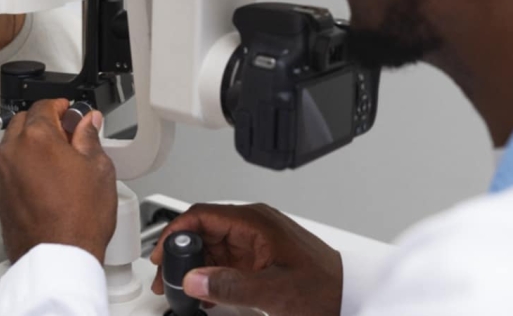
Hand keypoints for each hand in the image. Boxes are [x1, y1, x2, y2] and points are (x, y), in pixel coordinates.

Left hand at [0, 99, 116, 262]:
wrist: (58, 257)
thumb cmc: (78, 220)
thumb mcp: (98, 168)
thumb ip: (89, 137)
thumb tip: (87, 123)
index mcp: (36, 138)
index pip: (44, 105)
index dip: (62, 106)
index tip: (72, 112)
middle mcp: (12, 152)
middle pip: (24, 121)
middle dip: (45, 122)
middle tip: (69, 134)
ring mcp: (1, 174)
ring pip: (14, 144)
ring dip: (32, 143)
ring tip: (60, 159)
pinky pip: (9, 167)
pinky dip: (24, 164)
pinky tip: (47, 178)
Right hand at [149, 203, 342, 315]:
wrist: (350, 298)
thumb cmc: (324, 288)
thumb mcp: (273, 291)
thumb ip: (230, 286)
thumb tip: (194, 278)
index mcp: (256, 222)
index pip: (203, 215)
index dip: (176, 232)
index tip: (161, 254)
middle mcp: (254, 226)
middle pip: (204, 230)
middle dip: (181, 253)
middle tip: (166, 278)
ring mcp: (257, 241)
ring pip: (213, 246)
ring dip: (195, 265)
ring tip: (180, 288)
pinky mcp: (260, 257)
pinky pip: (226, 260)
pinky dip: (211, 274)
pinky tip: (204, 292)